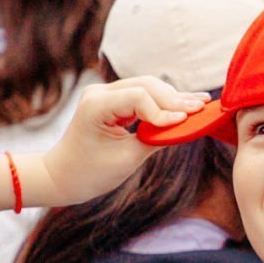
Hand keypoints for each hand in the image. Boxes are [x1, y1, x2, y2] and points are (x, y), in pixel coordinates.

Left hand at [36, 76, 207, 205]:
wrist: (62, 176)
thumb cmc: (89, 173)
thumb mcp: (127, 159)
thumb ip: (156, 140)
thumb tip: (185, 126)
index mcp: (96, 105)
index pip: (139, 97)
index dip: (164, 110)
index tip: (185, 122)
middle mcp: (99, 92)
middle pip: (146, 85)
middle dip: (174, 98)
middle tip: (201, 108)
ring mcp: (105, 94)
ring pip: (147, 87)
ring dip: (172, 97)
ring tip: (200, 104)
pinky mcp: (112, 101)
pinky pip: (142, 96)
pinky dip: (162, 102)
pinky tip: (185, 103)